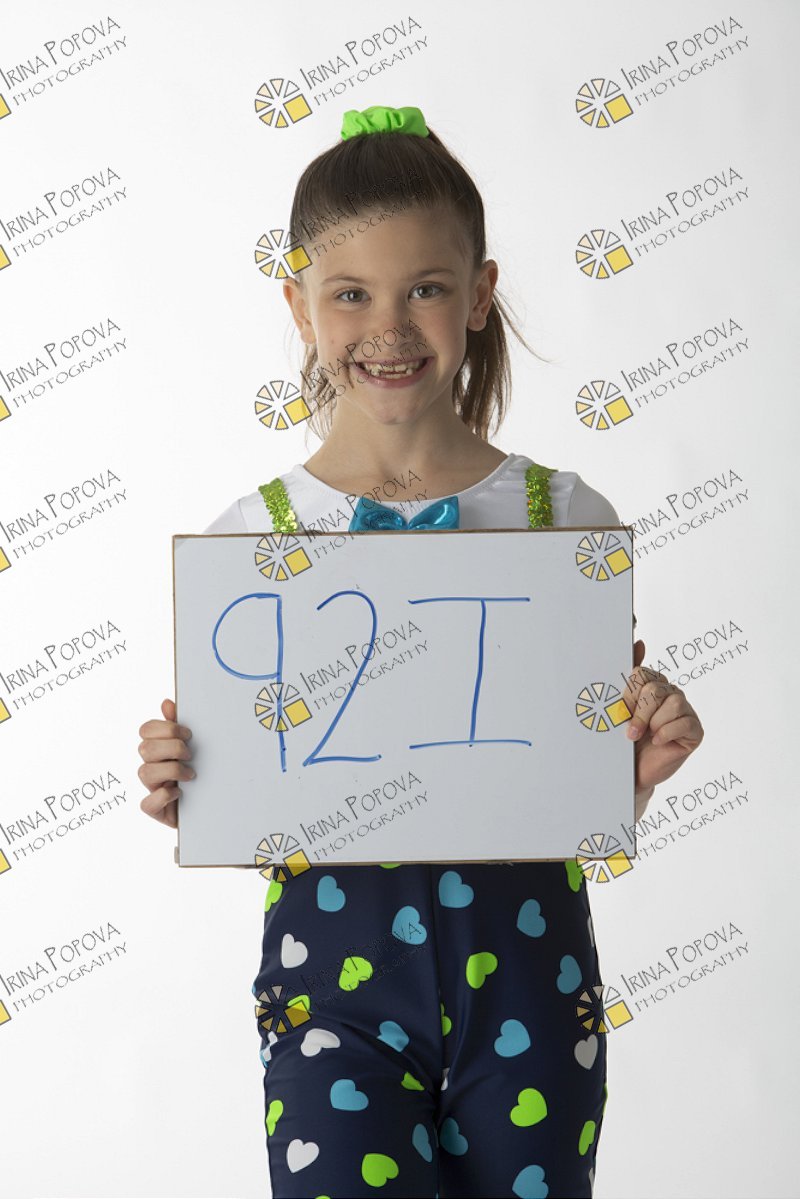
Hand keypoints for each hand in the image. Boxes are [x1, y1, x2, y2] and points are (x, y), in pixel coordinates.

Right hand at [137, 698, 194, 829]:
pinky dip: (164, 796)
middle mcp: (151, 767)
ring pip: (144, 773)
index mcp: (157, 749)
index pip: (146, 730)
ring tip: (190, 774)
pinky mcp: (155, 810)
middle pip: (145, 749)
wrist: (211, 805)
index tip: (188, 734)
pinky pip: (147, 804)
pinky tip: (179, 792)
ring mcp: (151, 788)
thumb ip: (178, 726)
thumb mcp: (192, 747)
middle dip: (172, 748)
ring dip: (172, 770)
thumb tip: (166, 703)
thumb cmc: (199, 774)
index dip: (166, 728)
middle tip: (190, 754)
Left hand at [624, 641, 703, 802]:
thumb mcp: (620, 709)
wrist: (633, 773)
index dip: (628, 696)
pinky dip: (666, 734)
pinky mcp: (695, 730)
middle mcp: (671, 693)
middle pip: (654, 689)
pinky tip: (660, 743)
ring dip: (653, 724)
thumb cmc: (626, 741)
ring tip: (647, 737)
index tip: (620, 713)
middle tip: (631, 732)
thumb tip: (639, 642)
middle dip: (639, 714)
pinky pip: (682, 723)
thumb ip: (628, 678)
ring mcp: (685, 710)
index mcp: (652, 684)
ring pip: (671, 704)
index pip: (640, 674)